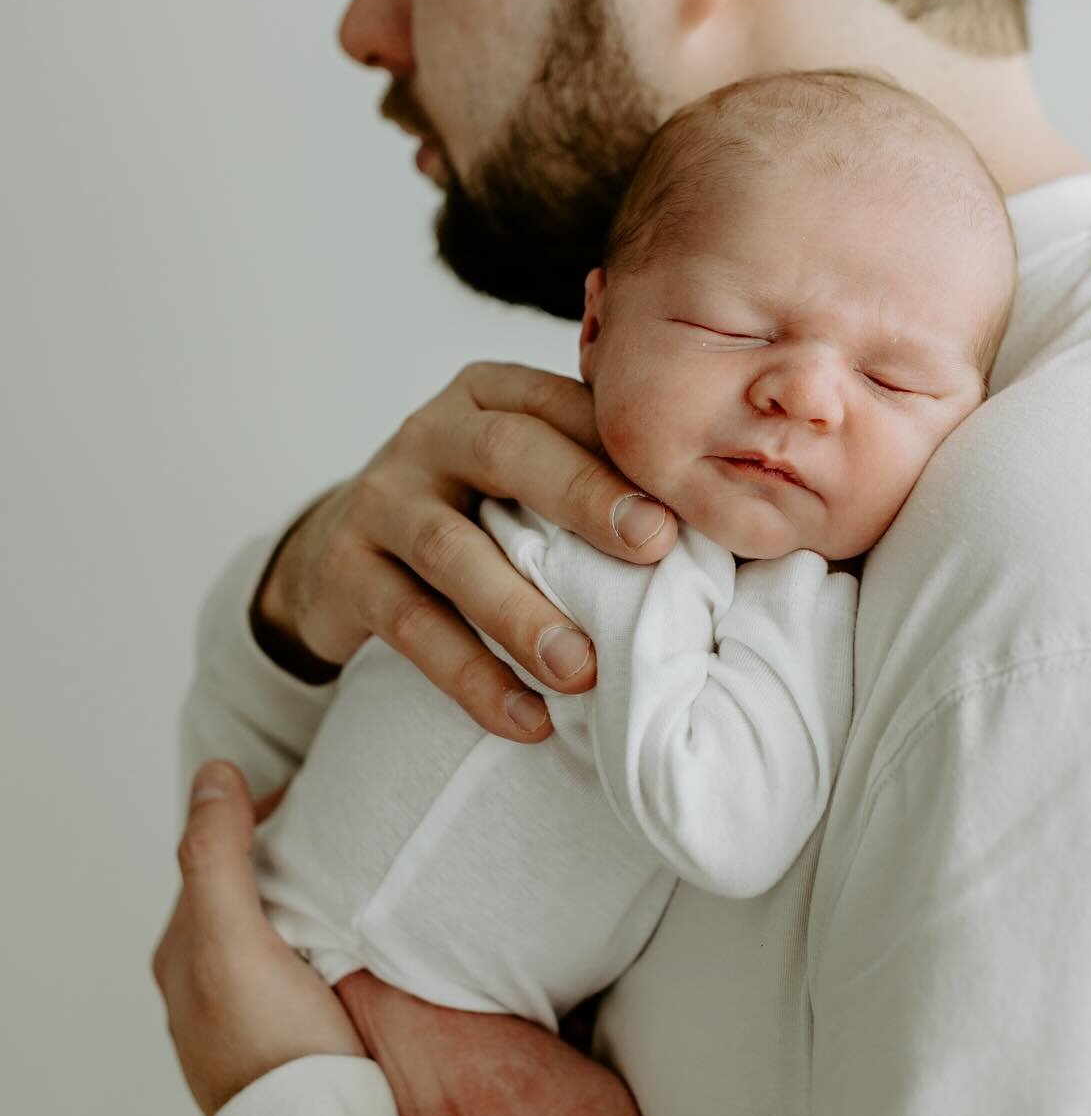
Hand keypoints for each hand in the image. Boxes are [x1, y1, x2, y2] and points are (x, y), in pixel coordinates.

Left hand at [151, 762, 366, 1115]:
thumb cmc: (273, 1048)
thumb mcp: (234, 941)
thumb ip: (216, 857)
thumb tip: (212, 773)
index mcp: (183, 951)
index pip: (215, 853)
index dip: (259, 813)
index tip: (315, 792)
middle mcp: (207, 980)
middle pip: (244, 887)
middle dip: (286, 850)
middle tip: (343, 823)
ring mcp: (252, 1009)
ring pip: (275, 924)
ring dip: (308, 891)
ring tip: (356, 869)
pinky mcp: (294, 1031)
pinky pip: (303, 958)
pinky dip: (324, 930)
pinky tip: (358, 931)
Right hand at [253, 363, 677, 740]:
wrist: (339, 552)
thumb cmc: (475, 509)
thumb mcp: (525, 473)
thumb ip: (598, 472)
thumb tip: (727, 515)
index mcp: (492, 395)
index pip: (561, 403)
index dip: (621, 448)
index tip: (683, 503)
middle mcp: (433, 432)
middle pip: (507, 452)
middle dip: (582, 497)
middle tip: (652, 550)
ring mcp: (383, 498)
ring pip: (451, 550)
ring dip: (522, 613)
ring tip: (583, 670)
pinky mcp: (347, 570)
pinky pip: (412, 626)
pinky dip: (472, 678)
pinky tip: (528, 721)